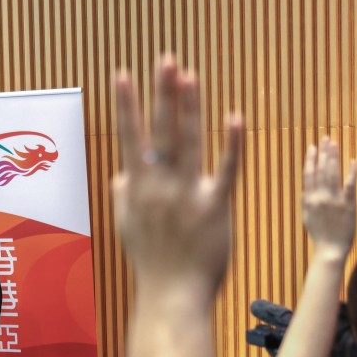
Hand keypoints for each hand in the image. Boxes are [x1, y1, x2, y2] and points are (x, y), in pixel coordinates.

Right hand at [112, 56, 242, 296]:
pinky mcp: (215, 208)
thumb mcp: (126, 226)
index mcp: (137, 187)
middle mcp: (159, 186)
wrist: (171, 296)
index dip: (126, 104)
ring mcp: (187, 195)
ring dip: (189, 106)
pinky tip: (234, 117)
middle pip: (160, 130)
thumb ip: (123, 195)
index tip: (121, 74)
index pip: (129, 137)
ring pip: (188, 142)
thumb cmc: (150, 263)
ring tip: (190, 74)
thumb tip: (121, 173)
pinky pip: (225, 171)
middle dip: (161, 92)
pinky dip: (231, 144)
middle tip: (165, 59)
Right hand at [302, 137, 356, 255]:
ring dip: (334, 157)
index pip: (309, 174)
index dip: (311, 158)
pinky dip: (351, 172)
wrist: (330, 249)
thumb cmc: (319, 234)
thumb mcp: (306, 216)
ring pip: (333, 173)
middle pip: (321, 169)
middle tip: (326, 138)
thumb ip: (307, 200)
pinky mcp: (348, 204)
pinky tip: (353, 161)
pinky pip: (350, 184)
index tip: (313, 146)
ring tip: (334, 144)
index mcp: (309, 199)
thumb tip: (307, 186)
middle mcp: (320, 197)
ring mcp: (335, 200)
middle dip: (324, 152)